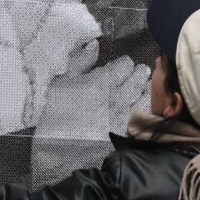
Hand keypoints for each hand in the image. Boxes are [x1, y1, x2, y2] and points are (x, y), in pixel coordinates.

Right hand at [30, 55, 149, 185]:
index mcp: (101, 82)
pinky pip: (143, 120)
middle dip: (139, 74)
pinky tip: (145, 110)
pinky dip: (146, 113)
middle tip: (141, 71)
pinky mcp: (125, 135)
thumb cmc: (52, 115)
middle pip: (136, 80)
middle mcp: (117, 98)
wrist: (55, 153)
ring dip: (145, 91)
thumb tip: (93, 46)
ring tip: (145, 87)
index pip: (123, 66)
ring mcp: (123, 118)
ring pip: (143, 99)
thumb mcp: (60, 82)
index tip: (125, 64)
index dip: (125, 64)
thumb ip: (79, 62)